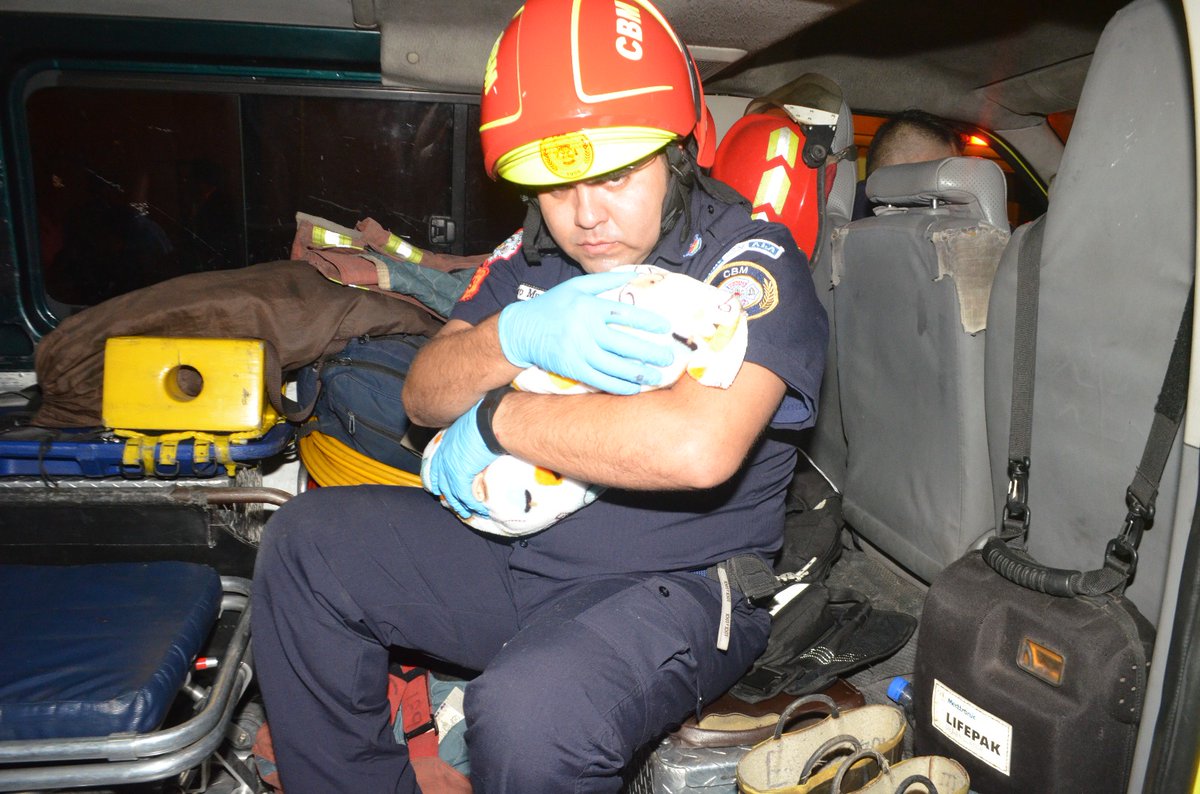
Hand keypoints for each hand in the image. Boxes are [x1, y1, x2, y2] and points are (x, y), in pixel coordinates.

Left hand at [421, 401, 497, 519]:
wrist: (488, 420)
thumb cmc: (484, 418)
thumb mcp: (470, 426)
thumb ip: (469, 436)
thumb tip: (479, 438)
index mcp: (445, 444)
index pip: (436, 466)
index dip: (437, 479)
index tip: (438, 488)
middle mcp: (443, 456)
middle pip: (441, 482)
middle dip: (447, 496)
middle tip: (454, 506)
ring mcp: (450, 466)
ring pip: (452, 493)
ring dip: (461, 505)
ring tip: (467, 513)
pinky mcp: (460, 474)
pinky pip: (464, 495)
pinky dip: (472, 504)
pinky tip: (479, 509)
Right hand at [497, 270, 674, 394]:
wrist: (521, 330)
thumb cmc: (552, 305)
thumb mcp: (575, 286)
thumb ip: (604, 281)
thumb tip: (633, 274)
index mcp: (588, 307)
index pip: (624, 314)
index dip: (647, 321)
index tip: (665, 327)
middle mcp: (585, 329)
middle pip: (624, 343)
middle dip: (650, 352)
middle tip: (669, 358)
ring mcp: (578, 351)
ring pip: (614, 366)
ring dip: (639, 373)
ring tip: (658, 377)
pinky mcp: (572, 368)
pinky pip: (600, 380)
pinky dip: (619, 385)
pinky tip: (634, 387)